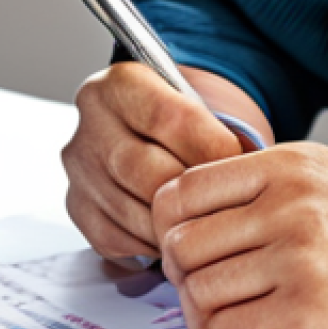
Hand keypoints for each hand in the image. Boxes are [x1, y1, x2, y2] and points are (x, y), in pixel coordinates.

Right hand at [63, 63, 270, 260]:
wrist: (158, 132)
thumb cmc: (189, 122)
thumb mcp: (206, 106)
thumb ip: (219, 129)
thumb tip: (249, 169)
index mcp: (122, 83)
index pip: (170, 118)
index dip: (212, 147)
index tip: (240, 165)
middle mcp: (92, 123)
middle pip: (149, 172)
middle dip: (195, 195)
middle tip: (228, 205)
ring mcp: (81, 169)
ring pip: (135, 212)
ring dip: (179, 226)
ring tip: (211, 224)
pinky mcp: (79, 208)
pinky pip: (120, 239)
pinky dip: (155, 245)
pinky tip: (179, 235)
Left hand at [152, 143, 327, 328]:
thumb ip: (269, 193)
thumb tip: (200, 220)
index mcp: (292, 166)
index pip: (182, 189)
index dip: (173, 227)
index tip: (191, 249)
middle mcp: (290, 202)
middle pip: (178, 241)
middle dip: (185, 274)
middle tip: (211, 288)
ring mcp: (297, 254)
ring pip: (193, 287)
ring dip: (203, 311)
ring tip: (234, 315)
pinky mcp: (304, 309)